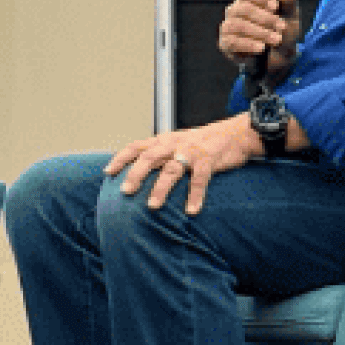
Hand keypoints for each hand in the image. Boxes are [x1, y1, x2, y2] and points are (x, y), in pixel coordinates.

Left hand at [106, 115, 262, 214]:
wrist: (236, 133)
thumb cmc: (203, 143)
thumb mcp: (178, 143)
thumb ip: (161, 154)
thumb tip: (139, 173)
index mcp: (164, 140)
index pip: (137, 146)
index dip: (121, 158)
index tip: (108, 172)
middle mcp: (174, 144)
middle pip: (150, 157)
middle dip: (136, 174)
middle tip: (126, 192)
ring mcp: (192, 152)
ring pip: (172, 169)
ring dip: (161, 188)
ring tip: (153, 206)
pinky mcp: (209, 160)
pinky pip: (200, 179)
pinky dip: (195, 195)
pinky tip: (191, 211)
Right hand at [219, 0, 301, 79]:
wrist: (279, 58)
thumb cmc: (282, 31)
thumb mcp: (290, 16)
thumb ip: (289, 1)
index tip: (275, 6)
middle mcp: (236, 10)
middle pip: (245, 9)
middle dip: (266, 19)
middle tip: (282, 27)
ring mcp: (228, 26)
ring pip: (239, 25)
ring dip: (260, 33)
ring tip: (276, 40)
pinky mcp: (225, 43)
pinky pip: (233, 42)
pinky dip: (249, 45)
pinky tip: (262, 48)